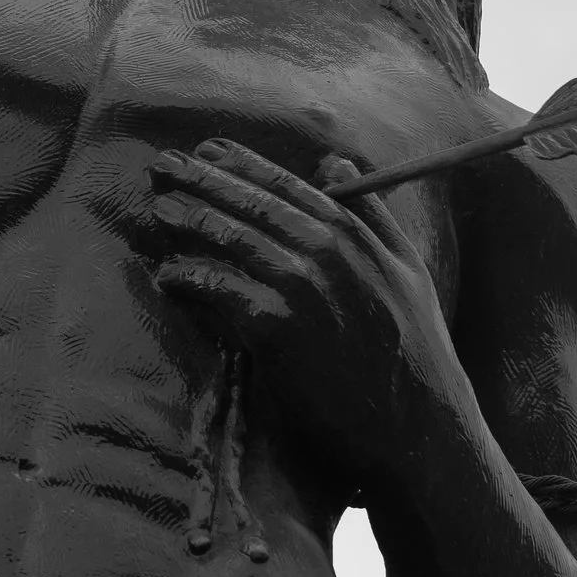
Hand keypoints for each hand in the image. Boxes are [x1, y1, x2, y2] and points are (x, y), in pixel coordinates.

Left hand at [148, 138, 451, 480]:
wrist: (419, 427)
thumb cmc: (415, 352)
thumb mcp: (408, 268)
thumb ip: (371, 212)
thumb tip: (333, 161)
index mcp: (355, 232)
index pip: (286, 184)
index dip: (241, 163)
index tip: (206, 148)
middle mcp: (327, 249)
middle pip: (250, 202)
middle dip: (200, 178)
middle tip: (160, 164)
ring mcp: (301, 286)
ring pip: (231, 238)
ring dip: (189, 218)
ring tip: (158, 208)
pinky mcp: (278, 329)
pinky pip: (220, 289)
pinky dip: (190, 277)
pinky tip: (168, 275)